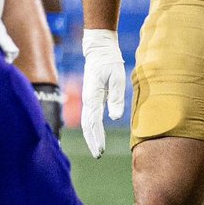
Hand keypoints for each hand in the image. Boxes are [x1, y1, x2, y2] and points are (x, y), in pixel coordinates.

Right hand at [81, 30, 124, 158]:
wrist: (99, 49)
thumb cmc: (109, 62)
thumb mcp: (117, 77)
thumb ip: (116, 97)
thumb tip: (115, 118)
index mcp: (93, 96)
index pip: (94, 122)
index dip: (97, 137)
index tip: (101, 150)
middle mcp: (87, 99)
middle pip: (87, 125)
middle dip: (92, 141)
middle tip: (99, 155)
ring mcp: (88, 98)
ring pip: (86, 122)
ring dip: (91, 136)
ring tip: (97, 149)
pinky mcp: (91, 97)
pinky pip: (89, 116)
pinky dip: (91, 128)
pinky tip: (95, 135)